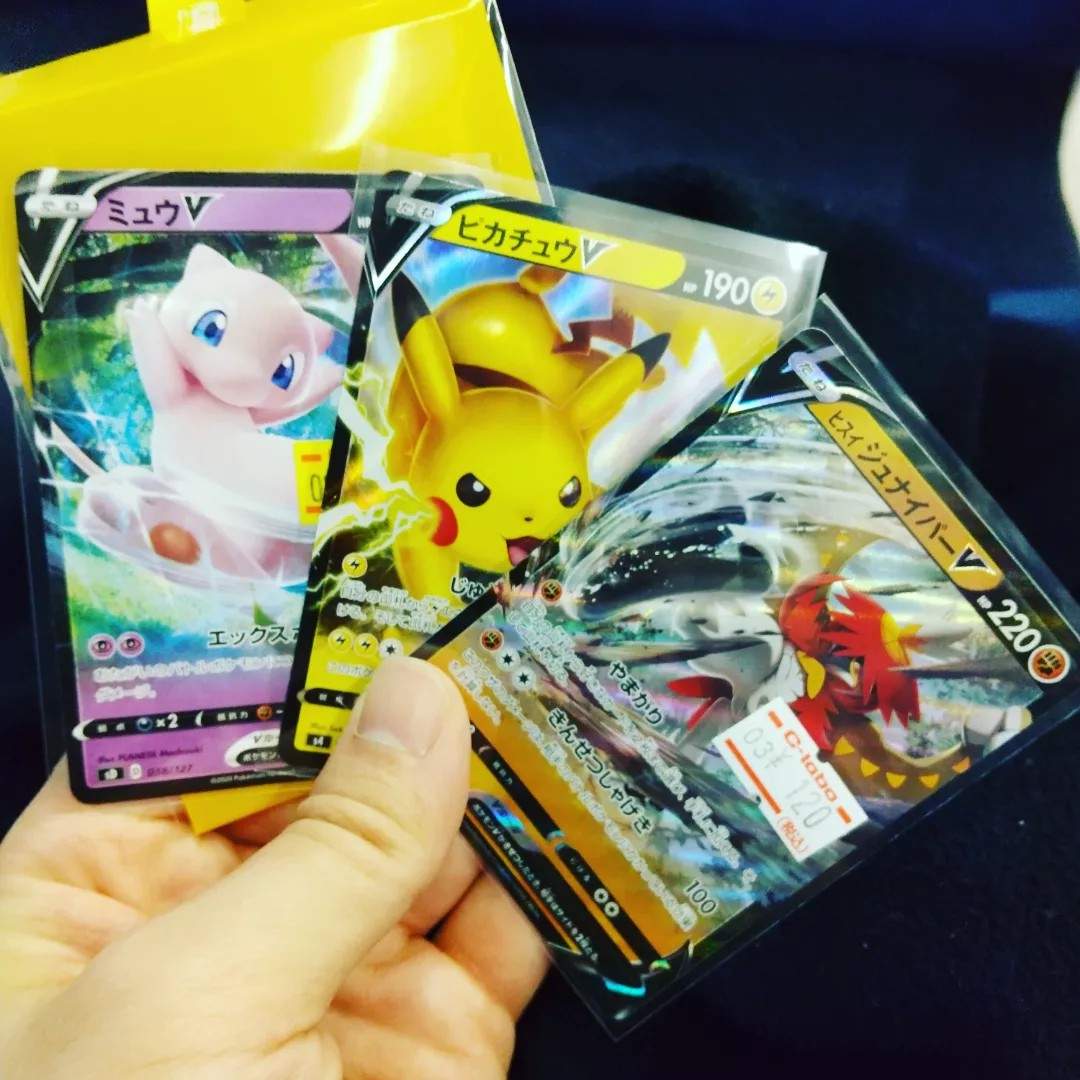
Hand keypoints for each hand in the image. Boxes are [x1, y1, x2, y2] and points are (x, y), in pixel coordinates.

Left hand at [0, 659, 547, 1078]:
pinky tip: (576, 800)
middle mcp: (225, 926)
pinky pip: (504, 931)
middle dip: (408, 705)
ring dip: (491, 773)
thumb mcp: (194, 1001)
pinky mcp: (436, 1036)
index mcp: (101, 894)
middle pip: (329, 776)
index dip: (280, 658)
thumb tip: (419, 699)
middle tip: (484, 619)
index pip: (197, 734)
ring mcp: (339, 980)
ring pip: (429, 843)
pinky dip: (549, 870)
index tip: (362, 582)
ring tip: (547, 687)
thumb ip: (327, 850)